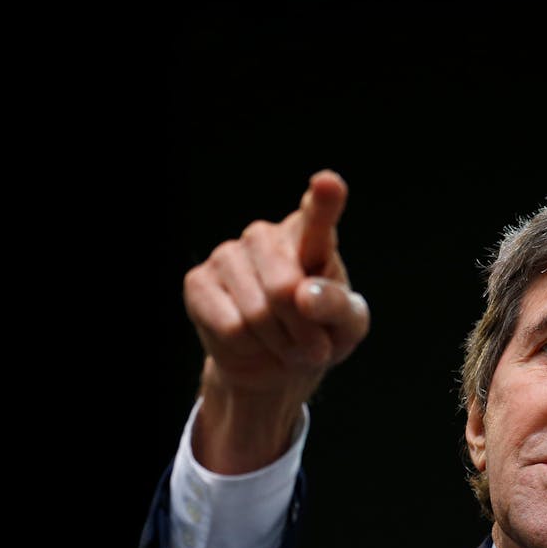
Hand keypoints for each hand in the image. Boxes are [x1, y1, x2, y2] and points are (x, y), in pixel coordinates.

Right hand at [183, 169, 369, 472]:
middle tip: (312, 345)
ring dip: (278, 342)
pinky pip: (231, 328)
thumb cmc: (321, 334)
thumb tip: (304, 296)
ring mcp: (227, 254)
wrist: (277, 364)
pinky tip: (250, 340)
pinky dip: (247, 347)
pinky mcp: (198, 282)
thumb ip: (337, 307)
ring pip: (257, 314)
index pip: (318, 213)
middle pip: (284, 289)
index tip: (328, 183)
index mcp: (311, 236)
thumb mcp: (348, 327)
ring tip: (282, 341)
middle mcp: (266, 236)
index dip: (324, 200)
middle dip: (302, 331)